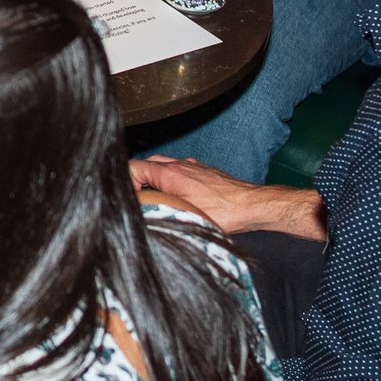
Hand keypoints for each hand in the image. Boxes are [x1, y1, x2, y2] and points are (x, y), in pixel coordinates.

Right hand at [130, 156, 283, 234]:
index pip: (133, 167)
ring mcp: (193, 167)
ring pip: (165, 166)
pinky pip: (182, 170)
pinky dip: (174, 179)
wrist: (253, 205)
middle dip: (139, 180)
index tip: (134, 201)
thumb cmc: (225, 211)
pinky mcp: (205, 172)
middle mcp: (180, 165)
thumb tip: (140, 216)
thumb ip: (157, 210)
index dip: (127, 183)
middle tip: (142, 200)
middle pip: (147, 164)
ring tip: (159, 199)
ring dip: (157, 180)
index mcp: (170, 173)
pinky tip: (181, 197)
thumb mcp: (184, 215)